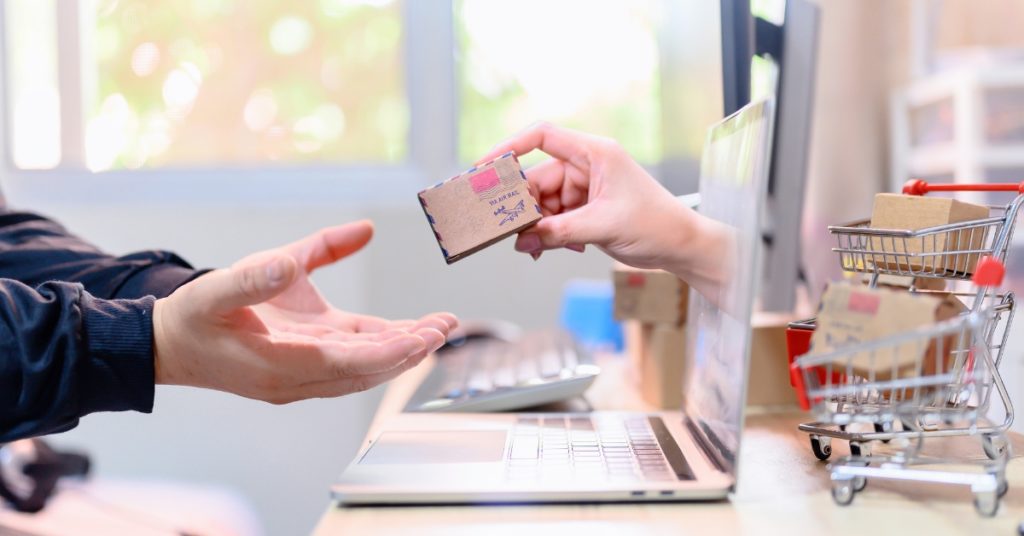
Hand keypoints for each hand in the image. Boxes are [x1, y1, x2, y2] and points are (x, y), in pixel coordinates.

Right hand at [152, 221, 456, 403]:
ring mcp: (303, 374)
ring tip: (439, 327)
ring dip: (401, 349)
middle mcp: (296, 378)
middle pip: (364, 369)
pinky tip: (410, 332)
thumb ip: (259, 274)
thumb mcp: (217, 288)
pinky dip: (382, 347)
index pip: (344, 363)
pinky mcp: (306, 364)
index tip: (421, 337)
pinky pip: (352, 359)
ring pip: (363, 366)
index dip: (386, 352)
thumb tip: (292, 260)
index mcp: (276, 365)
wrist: (171, 346)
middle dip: (407, 349)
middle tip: (445, 327)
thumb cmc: (195, 317)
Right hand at [481, 123, 728, 294]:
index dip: (509, 148)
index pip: (542, 137)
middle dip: (523, 207)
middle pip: (537, 178)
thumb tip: (523, 239)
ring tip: (535, 248)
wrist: (681, 246)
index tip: (485, 168)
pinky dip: (550, 234)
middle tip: (507, 230)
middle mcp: (587, 165)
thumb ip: (558, 232)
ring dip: (536, 226)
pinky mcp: (586, 209)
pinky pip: (554, 218)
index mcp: (594, 153)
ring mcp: (585, 188)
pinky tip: (556, 248)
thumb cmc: (656, 224)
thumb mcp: (602, 226)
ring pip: (543, 203)